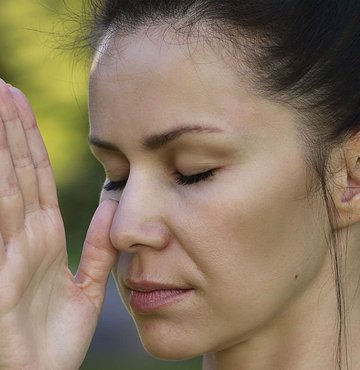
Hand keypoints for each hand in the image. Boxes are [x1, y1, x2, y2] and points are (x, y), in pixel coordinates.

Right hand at [0, 80, 117, 369]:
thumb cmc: (55, 343)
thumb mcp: (87, 288)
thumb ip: (98, 248)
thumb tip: (112, 208)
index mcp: (45, 238)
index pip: (35, 177)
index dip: (28, 140)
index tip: (20, 103)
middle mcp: (23, 238)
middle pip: (16, 171)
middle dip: (7, 129)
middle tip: (1, 86)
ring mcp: (7, 254)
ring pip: (5, 187)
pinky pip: (0, 221)